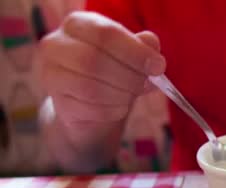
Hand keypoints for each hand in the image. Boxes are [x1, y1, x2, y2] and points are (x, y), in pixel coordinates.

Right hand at [40, 11, 165, 125]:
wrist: (91, 106)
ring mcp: (52, 75)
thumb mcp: (130, 55)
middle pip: (95, 60)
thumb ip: (142, 46)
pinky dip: (113, 110)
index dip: (135, 51)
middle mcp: (57, 45)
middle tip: (148, 85)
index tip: (158, 66)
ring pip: (91, 88)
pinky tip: (119, 106)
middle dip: (130, 76)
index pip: (106, 33)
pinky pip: (91, 109)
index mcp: (79, 25)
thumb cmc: (113, 73)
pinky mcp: (58, 103)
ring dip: (122, 95)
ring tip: (132, 95)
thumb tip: (151, 44)